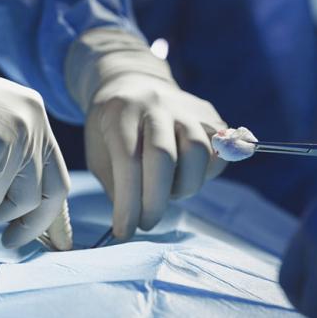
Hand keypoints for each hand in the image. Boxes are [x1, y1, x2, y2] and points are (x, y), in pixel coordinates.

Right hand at [0, 17, 71, 249]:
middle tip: (10, 243)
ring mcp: (23, 134)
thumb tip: (24, 213)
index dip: (51, 210)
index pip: (56, 172)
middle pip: (54, 191)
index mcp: (35, 116)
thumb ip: (9, 166)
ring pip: (21, 203)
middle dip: (34, 225)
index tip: (46, 238)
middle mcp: (37, 123)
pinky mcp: (0, 149)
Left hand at [86, 73, 225, 237]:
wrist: (133, 86)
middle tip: (148, 223)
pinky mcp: (210, 115)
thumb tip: (135, 221)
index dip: (128, 201)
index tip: (125, 231)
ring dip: (184, 187)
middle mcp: (156, 104)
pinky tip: (186, 177)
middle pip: (164, 156)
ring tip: (168, 194)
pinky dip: (204, 174)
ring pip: (198, 152)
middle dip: (156, 200)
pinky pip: (217, 152)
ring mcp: (186, 107)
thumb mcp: (100, 155)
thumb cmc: (112, 131)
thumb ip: (117, 186)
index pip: (128, 160)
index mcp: (121, 111)